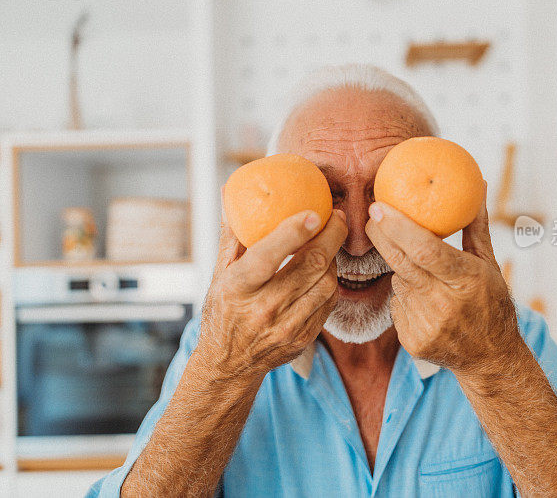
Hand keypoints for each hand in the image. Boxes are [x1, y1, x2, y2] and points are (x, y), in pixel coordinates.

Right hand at [198, 208, 347, 378]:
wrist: (229, 365)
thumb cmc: (223, 310)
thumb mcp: (219, 274)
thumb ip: (231, 235)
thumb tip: (231, 193)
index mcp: (238, 288)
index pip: (268, 256)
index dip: (294, 232)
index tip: (314, 212)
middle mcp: (263, 308)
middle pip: (311, 265)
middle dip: (332, 235)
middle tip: (337, 215)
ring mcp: (286, 326)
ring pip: (327, 282)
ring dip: (333, 257)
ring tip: (329, 241)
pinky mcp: (303, 338)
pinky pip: (328, 302)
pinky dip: (330, 281)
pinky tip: (325, 270)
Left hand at [365, 185, 518, 373]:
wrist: (490, 359)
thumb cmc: (491, 302)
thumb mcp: (489, 264)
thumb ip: (476, 226)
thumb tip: (479, 184)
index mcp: (467, 280)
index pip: (425, 249)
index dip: (398, 227)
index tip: (380, 207)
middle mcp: (445, 303)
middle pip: (401, 262)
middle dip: (381, 235)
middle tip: (373, 215)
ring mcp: (427, 325)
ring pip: (399, 282)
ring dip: (404, 272)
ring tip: (427, 279)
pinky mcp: (412, 341)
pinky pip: (398, 304)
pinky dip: (406, 297)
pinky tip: (426, 304)